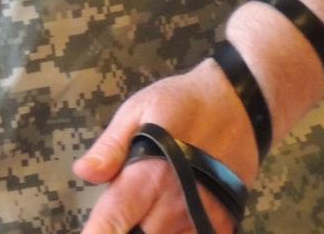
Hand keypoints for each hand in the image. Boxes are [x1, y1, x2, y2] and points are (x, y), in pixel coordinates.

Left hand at [74, 59, 257, 233]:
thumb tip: (83, 172)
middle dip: (127, 225)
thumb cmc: (182, 103)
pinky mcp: (225, 223)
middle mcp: (177, 203)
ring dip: (154, 228)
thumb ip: (110, 147)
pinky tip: (169, 217)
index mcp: (149, 174)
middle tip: (126, 203)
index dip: (102, 232)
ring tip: (149, 204)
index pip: (116, 217)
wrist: (240, 104)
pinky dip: (178, 231)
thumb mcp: (137, 111)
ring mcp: (204, 217)